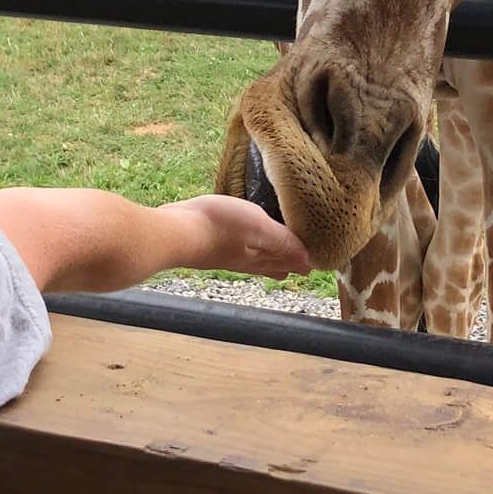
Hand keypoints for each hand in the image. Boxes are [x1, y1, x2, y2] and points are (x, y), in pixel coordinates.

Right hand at [164, 194, 311, 279]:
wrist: (175, 233)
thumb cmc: (217, 227)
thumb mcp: (258, 227)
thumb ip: (283, 241)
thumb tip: (307, 259)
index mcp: (260, 256)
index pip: (289, 261)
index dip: (303, 260)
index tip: (317, 261)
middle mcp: (245, 260)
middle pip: (273, 264)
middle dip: (288, 263)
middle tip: (301, 266)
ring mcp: (226, 255)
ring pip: (255, 260)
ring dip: (269, 260)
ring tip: (279, 263)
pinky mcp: (210, 246)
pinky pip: (237, 252)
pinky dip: (248, 252)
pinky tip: (241, 248)